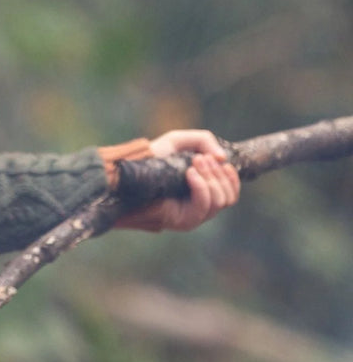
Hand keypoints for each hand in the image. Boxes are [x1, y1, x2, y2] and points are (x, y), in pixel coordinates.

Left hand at [117, 129, 239, 231]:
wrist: (130, 173)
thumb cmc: (152, 158)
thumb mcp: (178, 141)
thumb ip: (203, 141)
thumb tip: (223, 158)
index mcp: (204, 190)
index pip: (231, 192)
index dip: (231, 177)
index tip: (220, 160)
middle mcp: (201, 205)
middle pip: (228, 196)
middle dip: (218, 174)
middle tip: (200, 158)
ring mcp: (194, 215)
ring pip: (220, 201)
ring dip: (211, 178)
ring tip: (194, 163)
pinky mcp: (184, 221)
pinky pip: (203, 206)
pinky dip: (201, 186)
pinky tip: (190, 173)